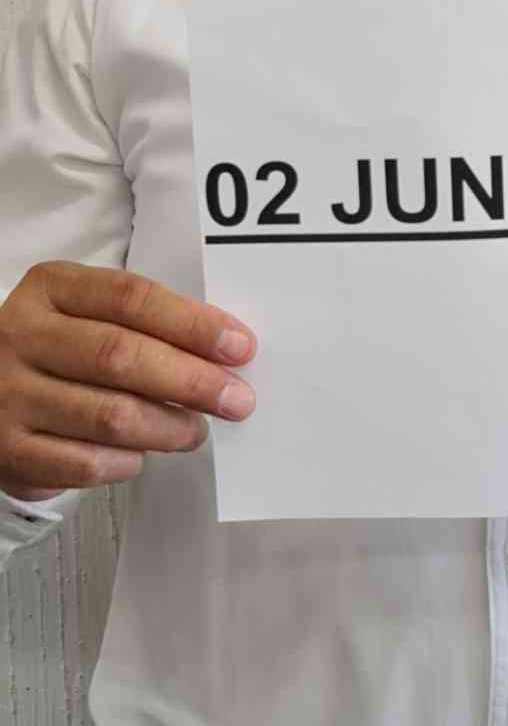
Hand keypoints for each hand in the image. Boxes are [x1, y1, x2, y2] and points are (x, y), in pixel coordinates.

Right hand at [0, 261, 257, 500]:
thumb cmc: (56, 346)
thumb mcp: (84, 312)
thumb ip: (142, 322)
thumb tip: (222, 352)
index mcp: (51, 288)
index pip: (131, 298)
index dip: (192, 323)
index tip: (239, 346)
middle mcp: (22, 335)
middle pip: (121, 356)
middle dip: (191, 380)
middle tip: (236, 398)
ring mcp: (8, 395)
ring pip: (107, 415)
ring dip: (167, 427)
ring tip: (195, 430)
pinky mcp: (6, 450)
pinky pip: (81, 463)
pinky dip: (124, 462)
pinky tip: (142, 454)